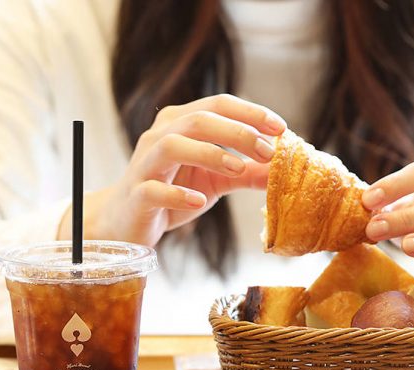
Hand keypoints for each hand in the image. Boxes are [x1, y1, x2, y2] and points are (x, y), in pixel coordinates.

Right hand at [59, 94, 285, 245]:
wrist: (129, 221)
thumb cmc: (174, 192)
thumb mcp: (217, 181)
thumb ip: (248, 173)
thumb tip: (284, 170)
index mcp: (180, 123)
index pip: (218, 105)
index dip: (251, 113)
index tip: (281, 128)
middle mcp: (160, 135)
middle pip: (198, 120)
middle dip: (238, 132)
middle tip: (268, 151)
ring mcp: (145, 164)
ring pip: (172, 145)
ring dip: (209, 154)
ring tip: (238, 168)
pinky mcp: (137, 194)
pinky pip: (154, 189)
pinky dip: (179, 193)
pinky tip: (200, 200)